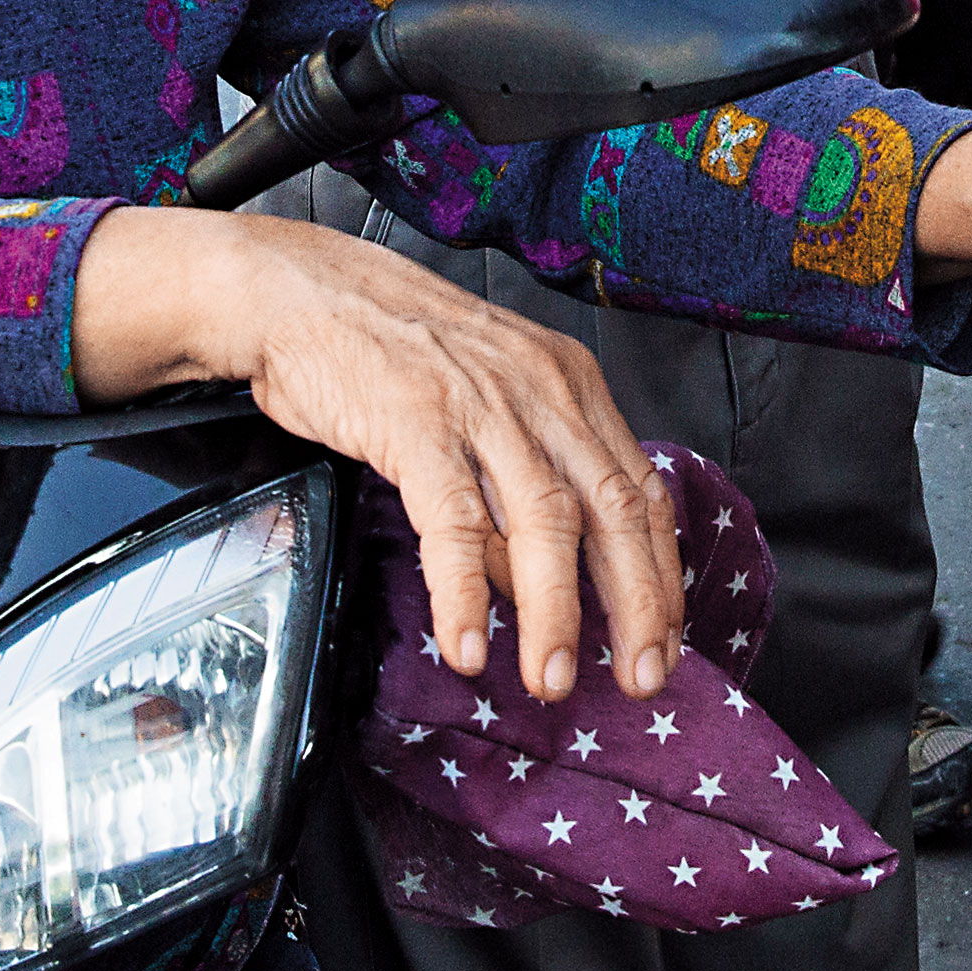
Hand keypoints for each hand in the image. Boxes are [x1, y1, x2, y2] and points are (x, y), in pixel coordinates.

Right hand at [78, 207, 681, 706]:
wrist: (304, 291)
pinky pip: (454, 520)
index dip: (661, 571)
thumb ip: (519, 489)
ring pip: (545, 521)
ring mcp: (481, 405)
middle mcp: (541, 391)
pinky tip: (468, 642)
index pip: (641, 489)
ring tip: (553, 680)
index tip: (667, 638)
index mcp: (570, 383)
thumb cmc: (394, 351)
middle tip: (642, 677)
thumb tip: (542, 590)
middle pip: (613, 510)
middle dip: (636, 604)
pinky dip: (466, 590)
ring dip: (556, 613)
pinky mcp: (416, 422)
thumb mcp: (486, 401)